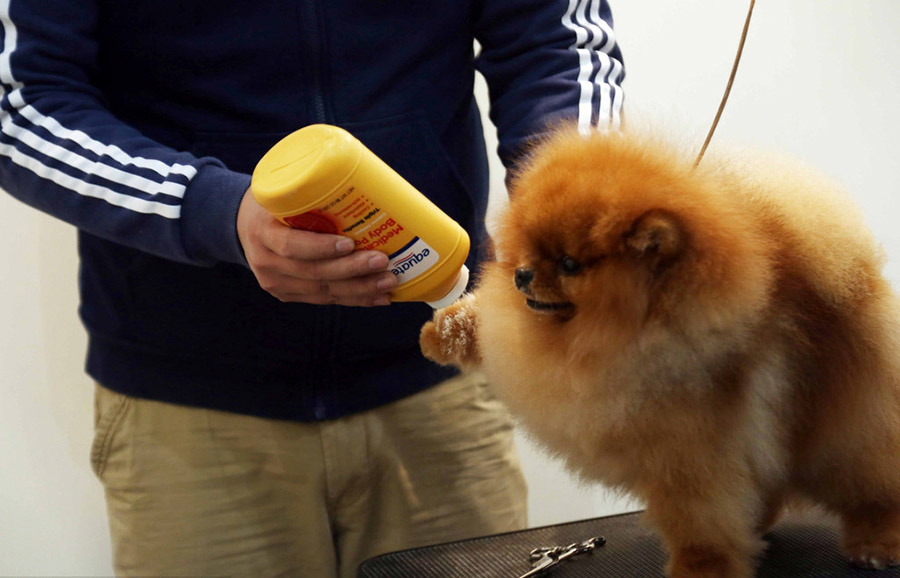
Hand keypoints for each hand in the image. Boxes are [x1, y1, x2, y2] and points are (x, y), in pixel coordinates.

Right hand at [236, 188, 397, 305]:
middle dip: (352, 270)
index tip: (350, 242)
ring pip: (323, 291)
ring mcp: (276, 283)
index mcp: (262, 231)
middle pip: (313, 272)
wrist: (242, 225)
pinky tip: (378, 297)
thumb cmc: (273, 202)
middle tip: (383, 261)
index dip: (321, 247)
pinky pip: (324, 299)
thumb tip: (367, 181)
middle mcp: (266, 262)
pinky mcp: (288, 295)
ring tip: (389, 282)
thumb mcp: (281, 191)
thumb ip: (310, 192)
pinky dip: (354, 299)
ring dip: (360, 289)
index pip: (291, 246)